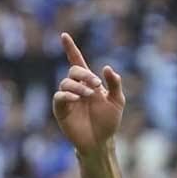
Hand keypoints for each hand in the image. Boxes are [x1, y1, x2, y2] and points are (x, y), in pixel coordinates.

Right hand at [52, 33, 125, 154]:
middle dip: (84, 74)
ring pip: (66, 83)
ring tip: (88, 95)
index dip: (70, 49)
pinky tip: (76, 99)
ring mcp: (68, 98)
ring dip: (78, 87)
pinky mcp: (61, 109)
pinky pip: (59, 97)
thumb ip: (115, 84)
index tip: (64, 35)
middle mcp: (76, 88)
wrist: (101, 142)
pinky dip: (67, 95)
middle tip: (96, 85)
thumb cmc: (109, 122)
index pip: (77, 62)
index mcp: (89, 83)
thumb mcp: (117, 101)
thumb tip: (107, 68)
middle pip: (73, 71)